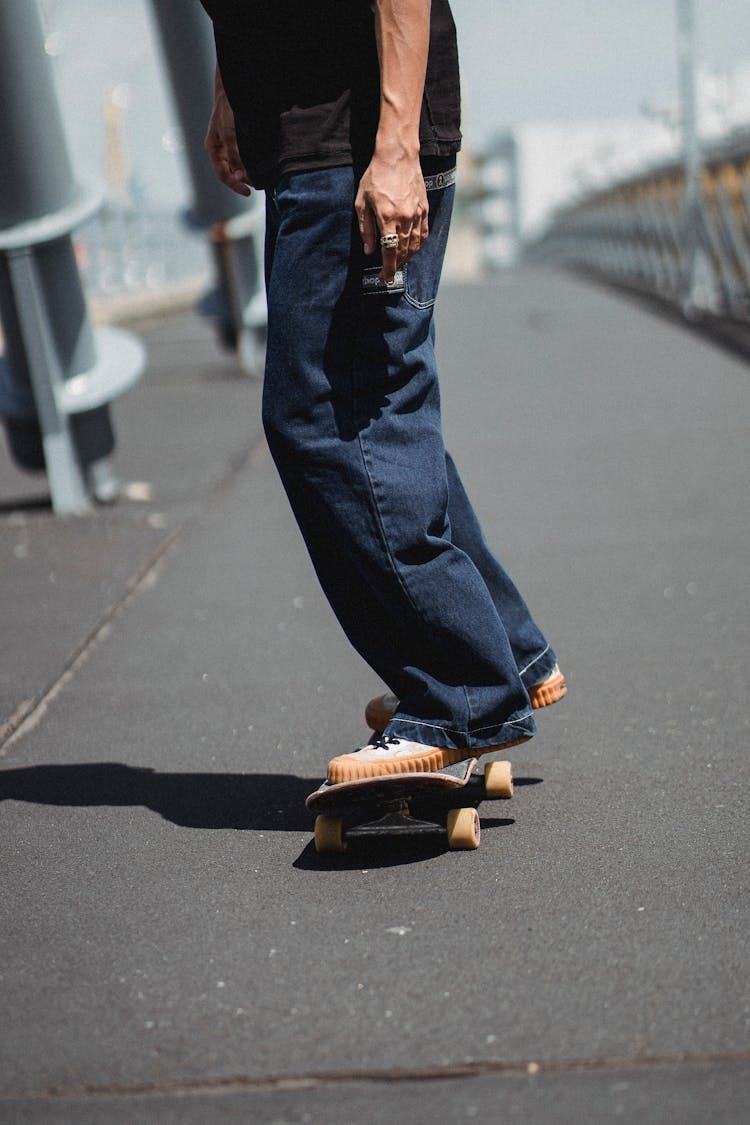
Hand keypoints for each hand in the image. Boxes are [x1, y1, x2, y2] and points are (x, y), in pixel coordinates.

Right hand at [205, 88, 251, 196]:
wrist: (234, 90)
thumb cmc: (227, 110)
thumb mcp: (229, 135)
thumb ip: (234, 156)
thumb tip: (239, 176)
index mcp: (214, 150)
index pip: (223, 175)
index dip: (235, 185)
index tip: (248, 192)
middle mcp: (222, 150)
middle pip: (232, 172)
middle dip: (244, 180)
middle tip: (258, 184)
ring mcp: (230, 145)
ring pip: (240, 165)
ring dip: (249, 172)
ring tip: (261, 176)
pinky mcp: (240, 140)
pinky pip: (246, 156)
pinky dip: (253, 162)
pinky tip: (261, 165)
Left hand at [355, 153, 428, 282]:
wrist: (398, 156)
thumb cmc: (376, 176)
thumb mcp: (362, 202)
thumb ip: (365, 229)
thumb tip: (369, 251)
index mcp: (388, 218)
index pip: (390, 252)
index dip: (387, 269)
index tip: (384, 278)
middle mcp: (405, 218)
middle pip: (403, 252)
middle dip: (395, 266)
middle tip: (388, 273)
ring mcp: (417, 214)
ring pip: (415, 245)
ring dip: (406, 258)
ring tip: (398, 263)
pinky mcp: (424, 209)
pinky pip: (423, 234)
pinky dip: (417, 246)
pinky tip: (411, 250)